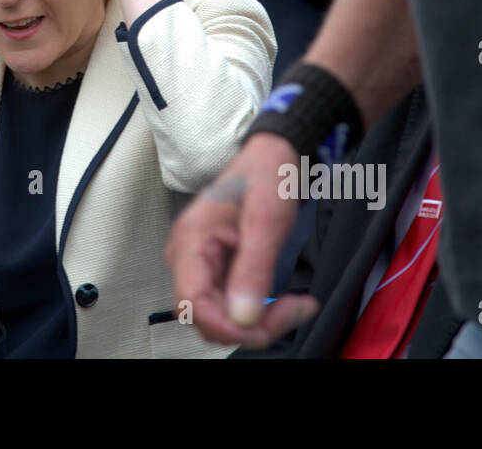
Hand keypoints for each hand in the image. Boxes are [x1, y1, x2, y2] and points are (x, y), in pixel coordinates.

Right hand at [166, 132, 320, 346]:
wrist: (272, 153)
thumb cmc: (267, 174)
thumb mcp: (267, 219)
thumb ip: (254, 269)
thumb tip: (243, 318)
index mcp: (191, 240)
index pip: (191, 304)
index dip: (226, 326)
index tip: (264, 328)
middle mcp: (188, 254)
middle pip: (205, 316)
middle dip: (248, 326)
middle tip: (292, 310)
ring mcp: (201, 262)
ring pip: (219, 316)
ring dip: (256, 322)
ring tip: (293, 305)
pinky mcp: (217, 267)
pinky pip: (230, 304)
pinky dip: (258, 312)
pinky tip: (282, 301)